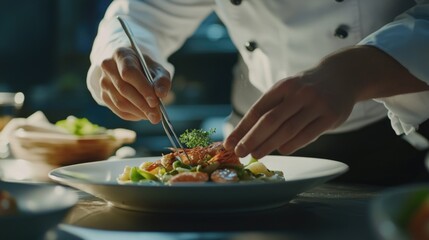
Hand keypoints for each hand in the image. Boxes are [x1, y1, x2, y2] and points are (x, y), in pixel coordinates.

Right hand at [99, 47, 170, 122]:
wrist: (129, 67)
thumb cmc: (145, 68)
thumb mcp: (157, 69)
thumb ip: (162, 80)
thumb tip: (161, 94)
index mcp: (121, 54)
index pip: (129, 73)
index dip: (142, 88)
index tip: (155, 102)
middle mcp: (108, 67)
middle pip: (124, 89)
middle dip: (142, 105)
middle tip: (157, 116)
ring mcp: (104, 82)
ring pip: (120, 102)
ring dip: (139, 112)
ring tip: (153, 116)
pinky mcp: (104, 95)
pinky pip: (118, 110)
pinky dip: (133, 115)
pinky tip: (143, 115)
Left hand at [224, 46, 427, 157]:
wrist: (342, 76)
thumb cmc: (306, 87)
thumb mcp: (288, 89)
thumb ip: (271, 107)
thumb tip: (245, 132)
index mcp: (283, 86)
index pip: (257, 110)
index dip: (242, 128)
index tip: (229, 143)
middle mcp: (298, 93)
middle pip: (270, 121)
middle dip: (252, 139)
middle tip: (240, 152)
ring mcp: (316, 104)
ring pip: (288, 130)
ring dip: (269, 145)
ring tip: (256, 155)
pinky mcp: (331, 116)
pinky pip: (308, 135)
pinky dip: (292, 145)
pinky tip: (281, 151)